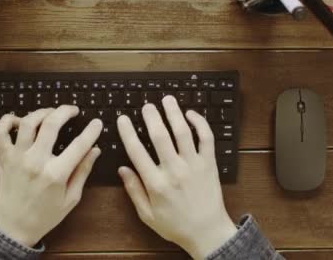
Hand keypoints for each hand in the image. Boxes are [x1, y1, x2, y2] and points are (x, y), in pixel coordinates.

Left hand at [0, 106, 101, 246]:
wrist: (14, 228)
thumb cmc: (44, 216)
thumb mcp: (71, 198)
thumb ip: (83, 171)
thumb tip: (94, 150)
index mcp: (56, 174)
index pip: (79, 145)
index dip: (91, 131)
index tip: (97, 123)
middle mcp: (36, 161)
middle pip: (51, 124)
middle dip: (65, 111)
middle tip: (73, 110)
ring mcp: (17, 158)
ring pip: (27, 122)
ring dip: (41, 112)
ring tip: (50, 112)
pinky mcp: (4, 158)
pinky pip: (0, 132)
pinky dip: (7, 120)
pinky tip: (18, 120)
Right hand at [117, 96, 236, 259]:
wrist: (207, 232)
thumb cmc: (175, 225)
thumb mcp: (147, 214)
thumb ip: (134, 190)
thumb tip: (122, 169)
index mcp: (156, 184)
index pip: (136, 151)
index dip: (127, 132)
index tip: (122, 119)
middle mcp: (174, 171)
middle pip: (160, 136)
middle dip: (151, 116)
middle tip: (146, 105)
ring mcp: (193, 165)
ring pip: (183, 132)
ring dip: (174, 113)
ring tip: (167, 99)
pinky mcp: (209, 163)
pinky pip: (206, 138)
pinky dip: (200, 123)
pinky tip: (191, 114)